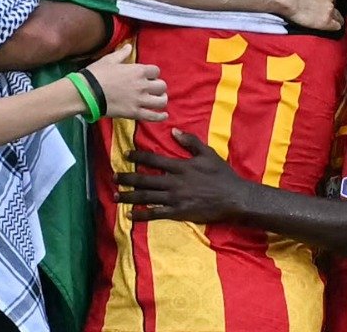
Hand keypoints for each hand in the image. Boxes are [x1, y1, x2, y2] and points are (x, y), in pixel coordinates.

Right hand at [85, 44, 168, 121]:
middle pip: (162, 86)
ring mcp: (140, 100)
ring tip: (157, 100)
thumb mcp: (109, 60)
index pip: (156, 71)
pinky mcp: (135, 113)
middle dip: (158, 87)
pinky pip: (153, 116)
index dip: (153, 74)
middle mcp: (143, 85)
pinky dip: (160, 116)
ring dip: (161, 100)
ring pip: (161, 101)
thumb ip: (122, 54)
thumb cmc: (97, 74)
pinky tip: (163, 115)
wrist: (87, 93)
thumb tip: (129, 47)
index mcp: (138, 70)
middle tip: (152, 89)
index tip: (147, 76)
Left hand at [115, 129, 250, 222]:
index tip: (127, 155)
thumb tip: (173, 131)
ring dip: (129, 196)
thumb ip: (190, 142)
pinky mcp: (178, 213)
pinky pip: (156, 214)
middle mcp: (174, 182)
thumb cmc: (222, 175)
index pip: (154, 159)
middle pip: (145, 179)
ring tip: (115, 196)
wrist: (233, 198)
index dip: (139, 156)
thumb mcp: (208, 154)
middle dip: (127, 178)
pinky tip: (131, 215)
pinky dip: (142, 214)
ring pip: (147, 197)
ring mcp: (175, 199)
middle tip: (113, 177)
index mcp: (180, 166)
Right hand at [281, 0, 342, 30]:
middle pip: (336, 6)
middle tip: (322, 13)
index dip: (328, 1)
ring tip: (324, 21)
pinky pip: (336, 26)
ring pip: (339, 17)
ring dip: (332, 19)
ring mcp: (329, 10)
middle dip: (331, 10)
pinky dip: (333, 27)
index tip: (323, 4)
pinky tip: (329, 27)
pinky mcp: (326, 21)